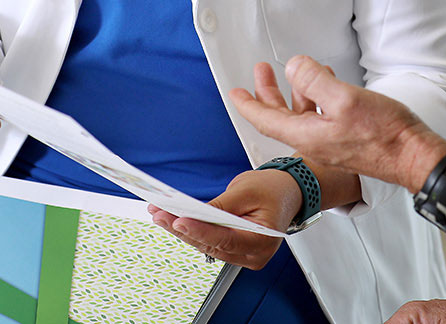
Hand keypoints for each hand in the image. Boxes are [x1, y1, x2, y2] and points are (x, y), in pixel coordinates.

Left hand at [147, 168, 301, 268]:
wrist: (286, 192)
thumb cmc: (272, 190)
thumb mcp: (246, 190)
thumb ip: (221, 205)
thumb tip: (194, 214)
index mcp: (263, 241)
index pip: (225, 238)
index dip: (199, 230)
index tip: (178, 220)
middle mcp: (253, 255)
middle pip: (210, 244)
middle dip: (182, 228)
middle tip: (160, 213)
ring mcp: (243, 256)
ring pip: (206, 246)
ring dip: (182, 230)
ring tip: (160, 214)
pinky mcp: (234, 251)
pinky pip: (209, 243)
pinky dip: (192, 231)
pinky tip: (174, 220)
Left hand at [230, 56, 445, 189]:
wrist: (413, 156)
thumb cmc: (384, 134)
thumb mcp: (345, 99)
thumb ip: (315, 80)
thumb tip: (293, 66)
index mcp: (306, 135)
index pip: (266, 119)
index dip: (248, 103)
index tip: (235, 91)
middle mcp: (314, 141)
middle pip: (280, 116)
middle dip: (268, 92)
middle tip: (260, 71)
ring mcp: (330, 142)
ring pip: (302, 114)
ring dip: (295, 90)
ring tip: (295, 70)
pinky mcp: (346, 139)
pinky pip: (321, 115)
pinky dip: (317, 96)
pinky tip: (326, 81)